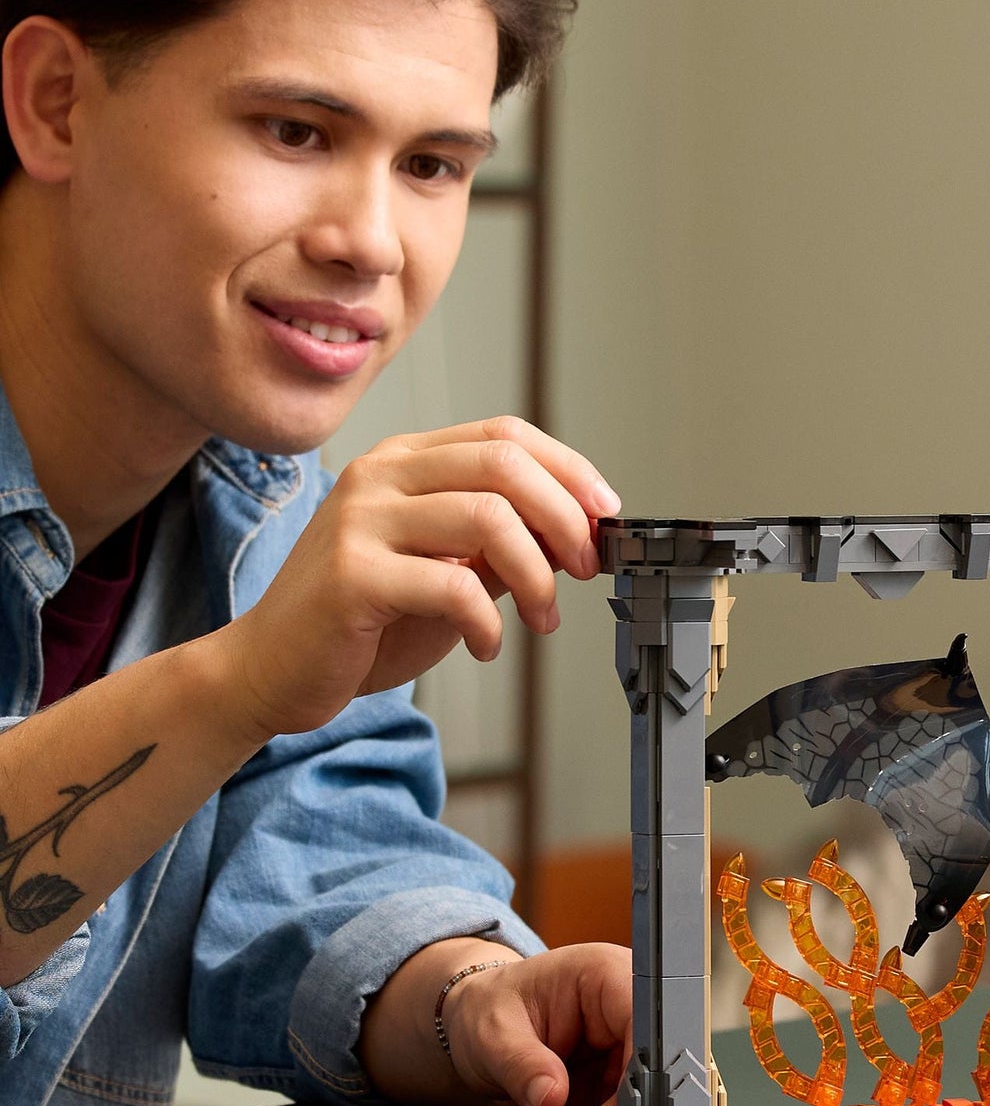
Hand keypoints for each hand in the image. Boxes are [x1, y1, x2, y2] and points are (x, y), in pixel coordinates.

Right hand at [220, 416, 619, 737]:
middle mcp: (380, 476)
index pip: (505, 434)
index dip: (568, 469)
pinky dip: (490, 622)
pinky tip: (488, 645)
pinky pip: (453, 585)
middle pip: (504, 465)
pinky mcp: (351, 575)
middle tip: (585, 567)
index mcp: (404, 461)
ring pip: (488, 518)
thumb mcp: (447, 570)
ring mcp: (360, 520)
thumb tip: (581, 533)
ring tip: (543, 617)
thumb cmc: (363, 621)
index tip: (605, 514)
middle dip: (564, 518)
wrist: (268, 671)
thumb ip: (503, 545)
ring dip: (537, 575)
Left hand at [440, 943, 632, 1105]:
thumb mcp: (492, 1034)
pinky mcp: (610, 1078)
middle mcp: (625, 1010)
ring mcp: (620, 1047)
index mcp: (608, 977)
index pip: (644, 1034)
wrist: (474, 1023)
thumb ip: (522, 1065)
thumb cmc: (485, 1009)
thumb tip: (553, 1099)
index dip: (634, 1087)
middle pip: (640, 1081)